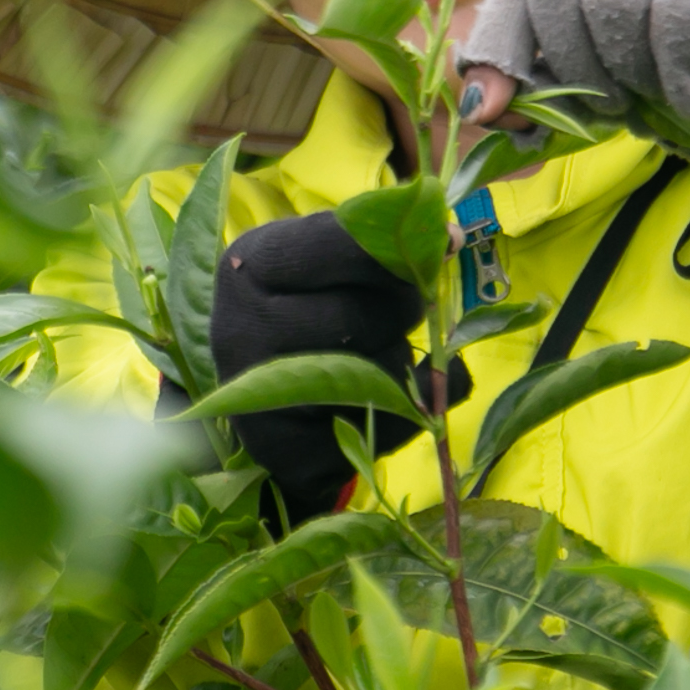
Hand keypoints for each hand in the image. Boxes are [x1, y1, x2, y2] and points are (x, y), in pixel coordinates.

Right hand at [210, 212, 466, 517]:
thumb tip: (449, 236)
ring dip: (400, 363)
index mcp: (247, 267)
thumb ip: (377, 242)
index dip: (400, 250)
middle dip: (403, 311)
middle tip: (399, 311)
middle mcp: (240, 332)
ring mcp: (259, 400)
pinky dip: (410, 413)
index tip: (442, 245)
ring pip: (380, 375)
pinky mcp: (289, 453)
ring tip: (374, 356)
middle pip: (362, 317)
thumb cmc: (304, 306)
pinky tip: (385, 399)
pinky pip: (387, 428)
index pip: (337, 244)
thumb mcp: (321, 258)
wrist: (260, 393)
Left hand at [455, 0, 689, 181]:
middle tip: (620, 110)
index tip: (500, 116)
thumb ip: (544, 87)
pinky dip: (677, 72)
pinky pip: (679, 8)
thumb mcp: (606, 87)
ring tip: (667, 99)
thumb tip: (479, 106)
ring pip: (614, 1)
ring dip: (635, 78)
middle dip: (578, 73)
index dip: (501, 53)